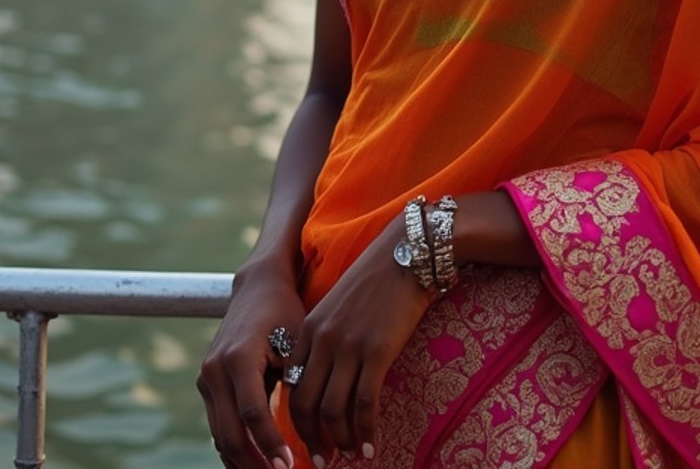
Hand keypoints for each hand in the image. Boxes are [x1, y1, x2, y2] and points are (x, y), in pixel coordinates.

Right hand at [197, 265, 303, 468]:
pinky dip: (235, 449)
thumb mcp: (295, 341)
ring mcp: (206, 378)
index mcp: (238, 357)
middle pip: (231, 434)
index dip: (271, 445)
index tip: (292, 465)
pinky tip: (256, 463)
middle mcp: (214, 370)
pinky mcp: (207, 385)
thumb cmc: (285, 312)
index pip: (253, 415)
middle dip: (255, 464)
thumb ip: (296, 381)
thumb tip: (310, 428)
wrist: (257, 287)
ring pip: (220, 436)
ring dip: (244, 462)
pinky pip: (219, 426)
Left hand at [287, 217, 434, 462]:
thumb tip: (329, 379)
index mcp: (310, 328)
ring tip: (350, 453)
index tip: (308, 441)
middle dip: (312, 440)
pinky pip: (364, 404)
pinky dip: (365, 431)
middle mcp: (323, 339)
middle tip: (324, 461)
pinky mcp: (377, 350)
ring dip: (340, 440)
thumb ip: (328, 337)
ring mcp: (349, 345)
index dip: (296, 421)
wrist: (408, 251)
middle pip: (304, 405)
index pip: (291, 386)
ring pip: (333, 410)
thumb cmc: (379, 278)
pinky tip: (371, 445)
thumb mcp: (341, 305)